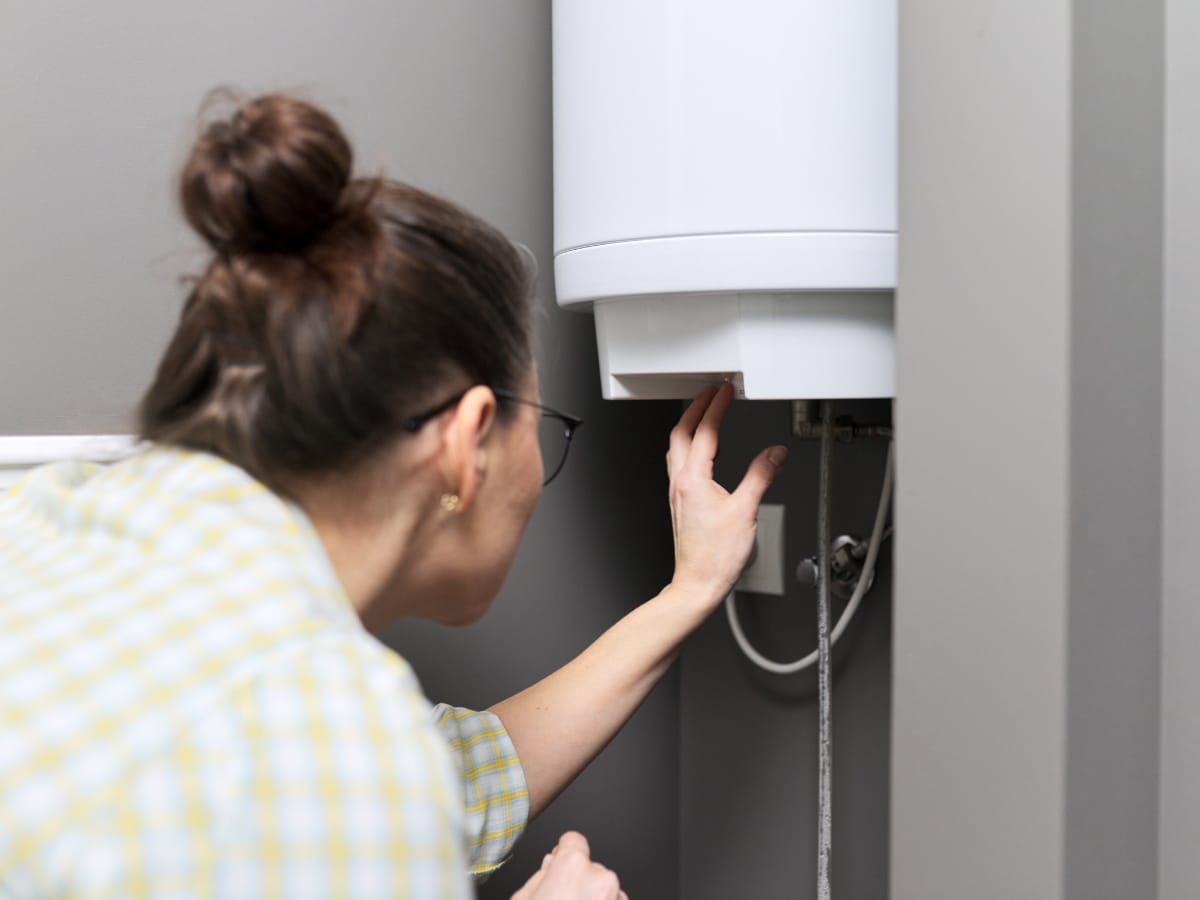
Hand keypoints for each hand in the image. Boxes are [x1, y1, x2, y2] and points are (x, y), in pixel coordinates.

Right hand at [511, 832, 626, 899]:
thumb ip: (540, 876)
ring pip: (604, 889)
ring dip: (593, 896)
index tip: (560, 857)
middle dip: (579, 880)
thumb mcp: (523, 898)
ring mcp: (616, 897)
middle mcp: (600, 878)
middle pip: (589, 867)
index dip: (563, 850)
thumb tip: (550, 864)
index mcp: (572, 866)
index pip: (573, 840)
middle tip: (562, 898)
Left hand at [666, 384, 786, 611]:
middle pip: (681, 432)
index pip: (705, 431)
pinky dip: (688, 446)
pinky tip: (701, 453)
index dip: (716, 407)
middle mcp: (680, 482)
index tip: (725, 391)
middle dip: (696, 409)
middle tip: (711, 394)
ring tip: (703, 415)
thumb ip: (760, 476)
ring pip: (676, 447)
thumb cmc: (716, 556)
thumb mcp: (746, 511)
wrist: (698, 583)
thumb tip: (774, 454)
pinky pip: (679, 463)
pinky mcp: (680, 503)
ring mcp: (677, 493)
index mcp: (693, 479)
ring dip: (689, 426)